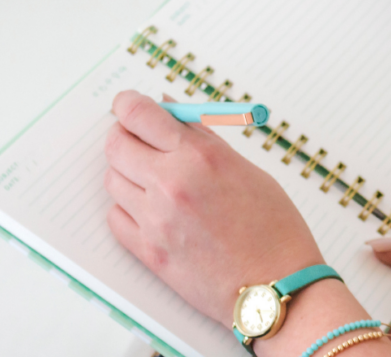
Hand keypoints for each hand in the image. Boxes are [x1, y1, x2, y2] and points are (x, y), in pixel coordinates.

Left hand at [103, 90, 323, 322]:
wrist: (278, 286)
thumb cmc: (274, 229)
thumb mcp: (247, 170)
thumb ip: (203, 139)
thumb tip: (169, 109)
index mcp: (200, 157)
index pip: (139, 114)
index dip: (128, 104)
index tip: (128, 106)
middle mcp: (172, 184)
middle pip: (116, 144)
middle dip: (125, 137)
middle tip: (140, 142)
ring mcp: (155, 220)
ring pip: (112, 180)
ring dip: (128, 174)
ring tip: (156, 182)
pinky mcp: (148, 252)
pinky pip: (116, 218)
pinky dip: (128, 209)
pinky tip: (152, 210)